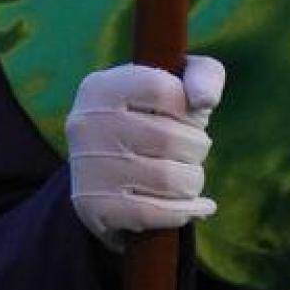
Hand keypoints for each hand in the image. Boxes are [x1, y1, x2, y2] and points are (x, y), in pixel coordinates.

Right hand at [65, 57, 224, 251]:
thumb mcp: (177, 86)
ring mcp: (87, 167)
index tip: (186, 116)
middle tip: (189, 151)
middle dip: (196, 148)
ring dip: (192, 181)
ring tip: (186, 177)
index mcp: (101, 87)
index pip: (161, 89)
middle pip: (170, 138)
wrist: (108, 174)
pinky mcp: (93, 207)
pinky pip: (157, 213)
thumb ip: (203, 76)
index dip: (187, 108)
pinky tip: (197, 207)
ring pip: (169, 179)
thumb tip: (204, 100)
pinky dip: (186, 211)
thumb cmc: (154, 120)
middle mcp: (85, 123)